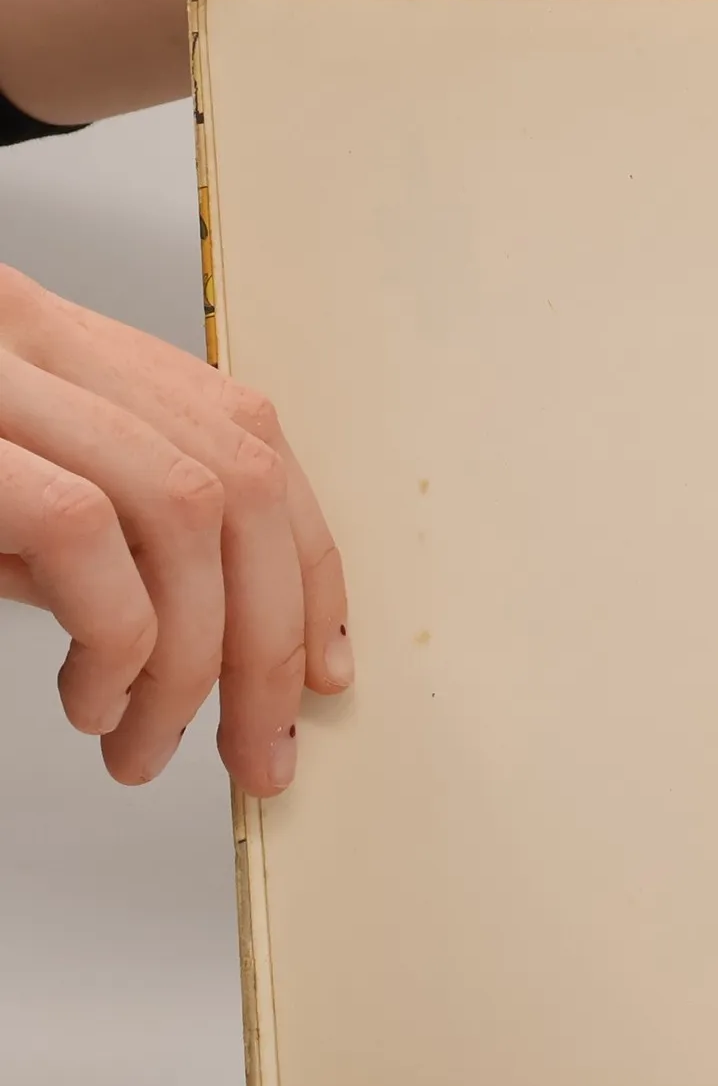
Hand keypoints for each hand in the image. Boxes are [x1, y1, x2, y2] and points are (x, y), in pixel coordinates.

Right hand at [0, 263, 348, 791]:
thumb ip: (87, 536)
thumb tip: (213, 646)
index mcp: (57, 339)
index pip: (244, 430)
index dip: (308, 557)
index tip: (321, 667)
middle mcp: (27, 330)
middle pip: (240, 473)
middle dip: (273, 635)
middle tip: (259, 755)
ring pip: (185, 504)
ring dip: (198, 656)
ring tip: (147, 746)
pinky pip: (83, 529)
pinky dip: (118, 635)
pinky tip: (87, 701)